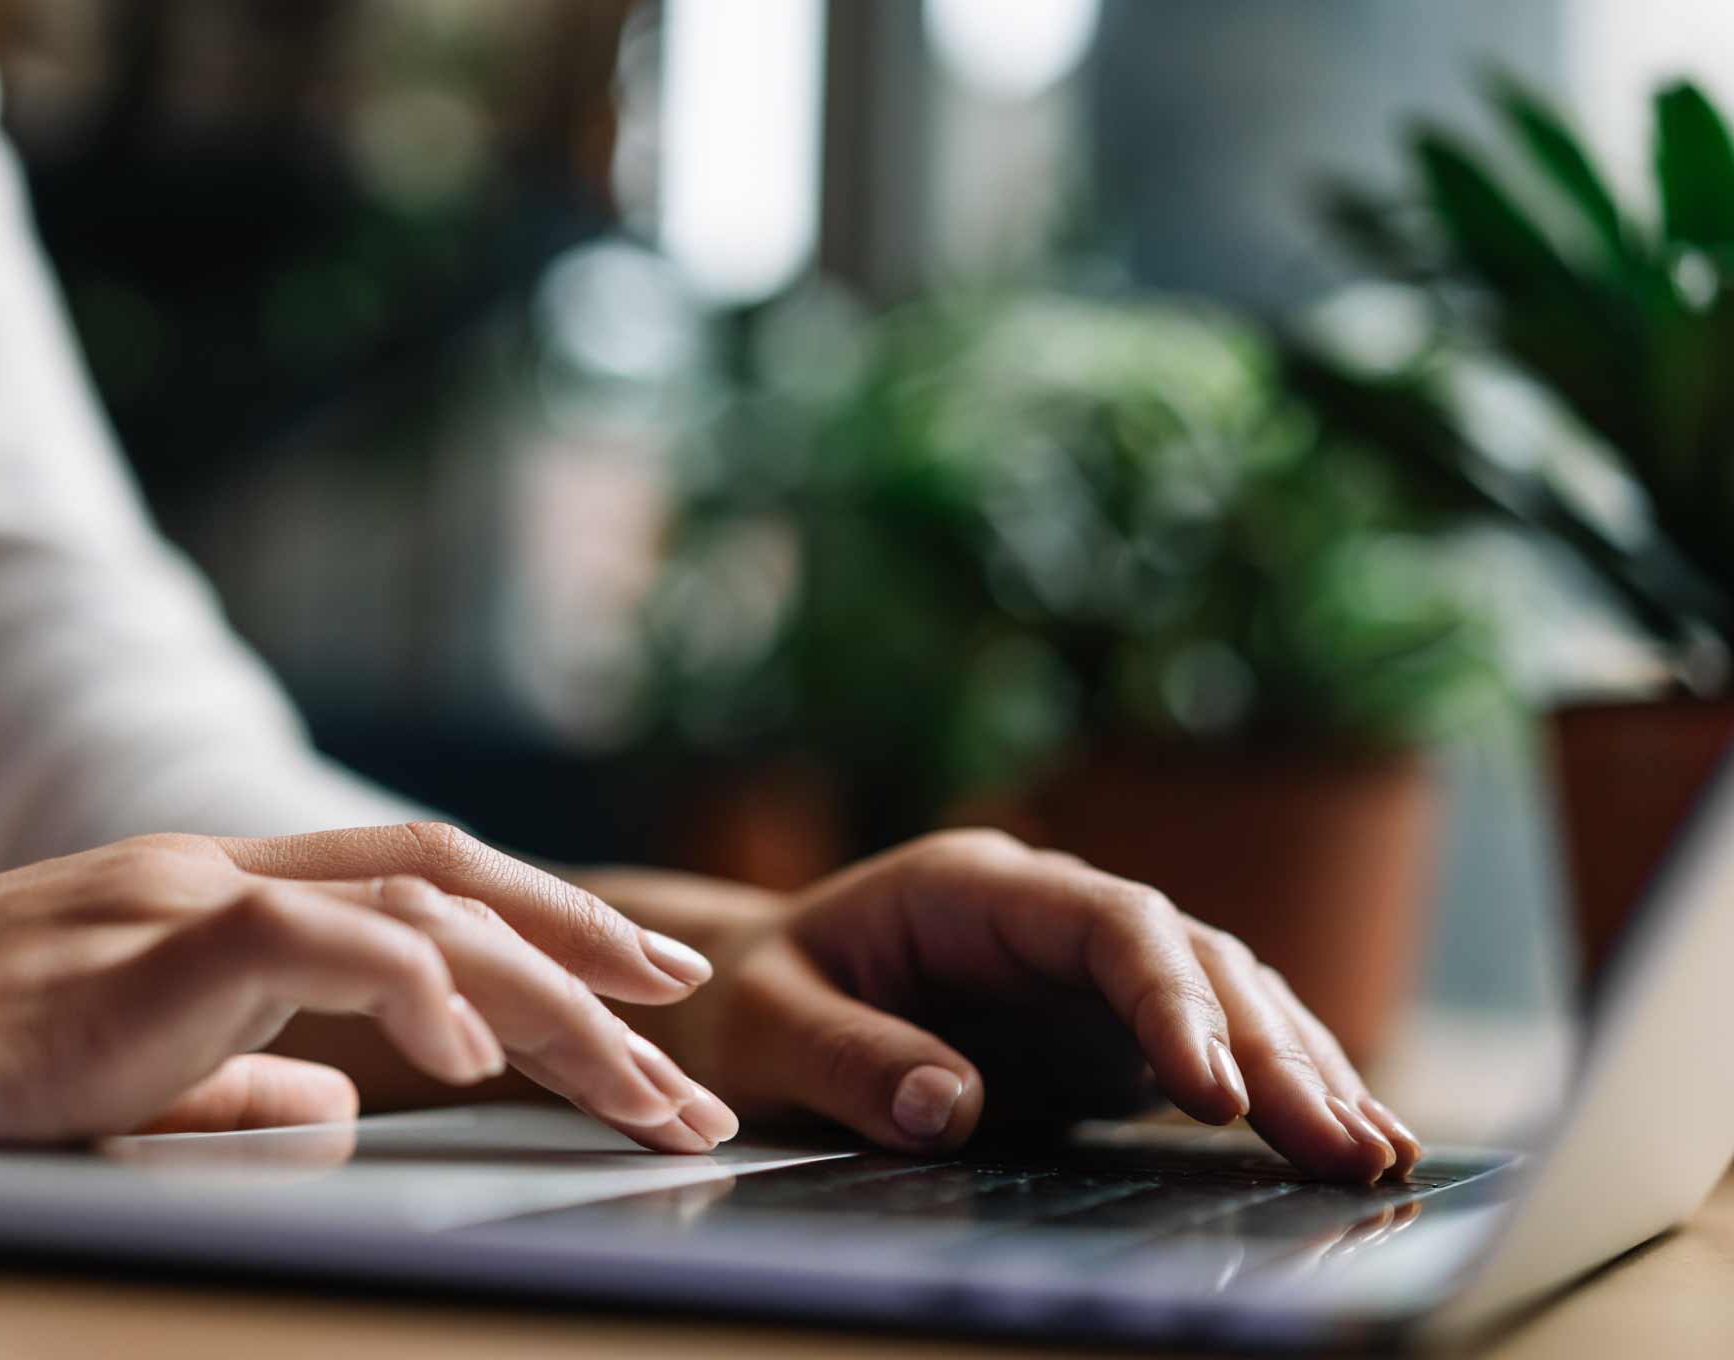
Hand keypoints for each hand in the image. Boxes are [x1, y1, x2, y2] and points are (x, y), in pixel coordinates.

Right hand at [0, 825, 738, 1149]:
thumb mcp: (117, 1079)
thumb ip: (233, 1082)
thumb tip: (340, 1111)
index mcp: (228, 900)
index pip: (427, 887)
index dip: (550, 929)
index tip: (646, 992)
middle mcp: (226, 872)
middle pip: (459, 892)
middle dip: (593, 964)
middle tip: (696, 1041)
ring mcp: (186, 893)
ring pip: (423, 911)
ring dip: (552, 1000)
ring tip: (646, 1084)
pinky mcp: (140, 942)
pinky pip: (316, 943)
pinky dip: (415, 991)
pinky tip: (477, 1063)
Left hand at [609, 830, 1420, 1181]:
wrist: (749, 993)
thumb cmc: (749, 1000)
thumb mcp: (767, 1024)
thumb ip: (848, 1057)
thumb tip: (948, 1109)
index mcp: (974, 888)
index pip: (1108, 922)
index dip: (1171, 998)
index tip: (1213, 1089)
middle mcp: (1050, 915)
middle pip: (1190, 958)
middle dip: (1271, 1048)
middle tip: (1341, 1145)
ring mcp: (1085, 970)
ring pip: (1222, 995)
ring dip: (1300, 1068)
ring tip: (1373, 1153)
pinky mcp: (1101, 1028)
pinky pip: (1208, 1046)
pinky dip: (1274, 1088)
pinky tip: (1340, 1139)